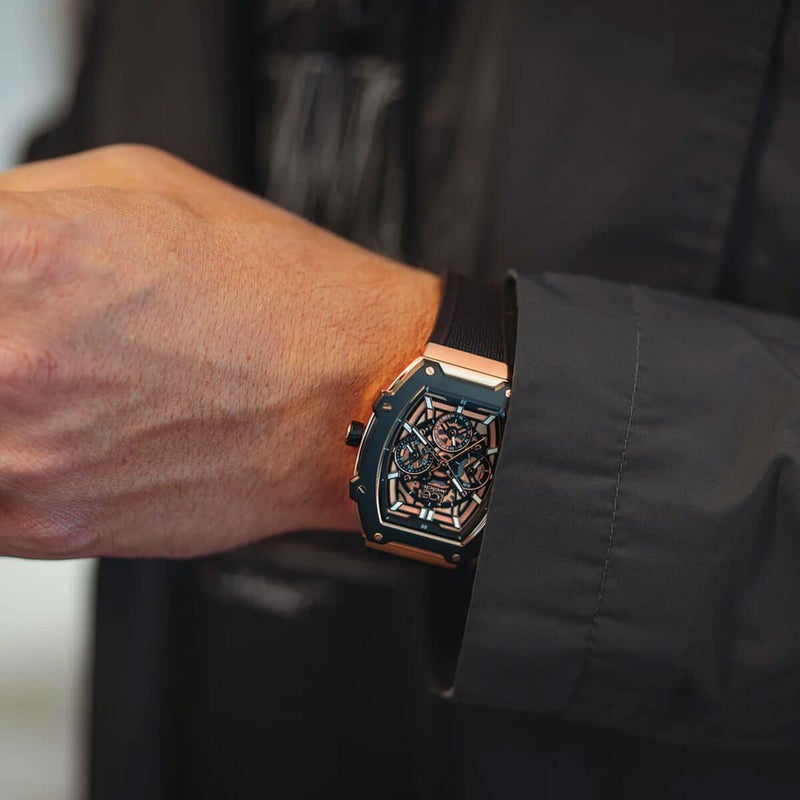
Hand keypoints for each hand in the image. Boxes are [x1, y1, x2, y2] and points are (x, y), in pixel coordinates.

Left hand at [0, 144, 439, 557]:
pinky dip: (3, 457)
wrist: (357, 401)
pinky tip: (46, 431)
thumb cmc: (280, 297)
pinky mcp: (50, 525)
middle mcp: (12, 361)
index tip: (0, 296)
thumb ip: (21, 200)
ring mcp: (27, 456)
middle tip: (25, 334)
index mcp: (24, 252)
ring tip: (49, 382)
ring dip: (0, 399)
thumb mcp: (145, 187)